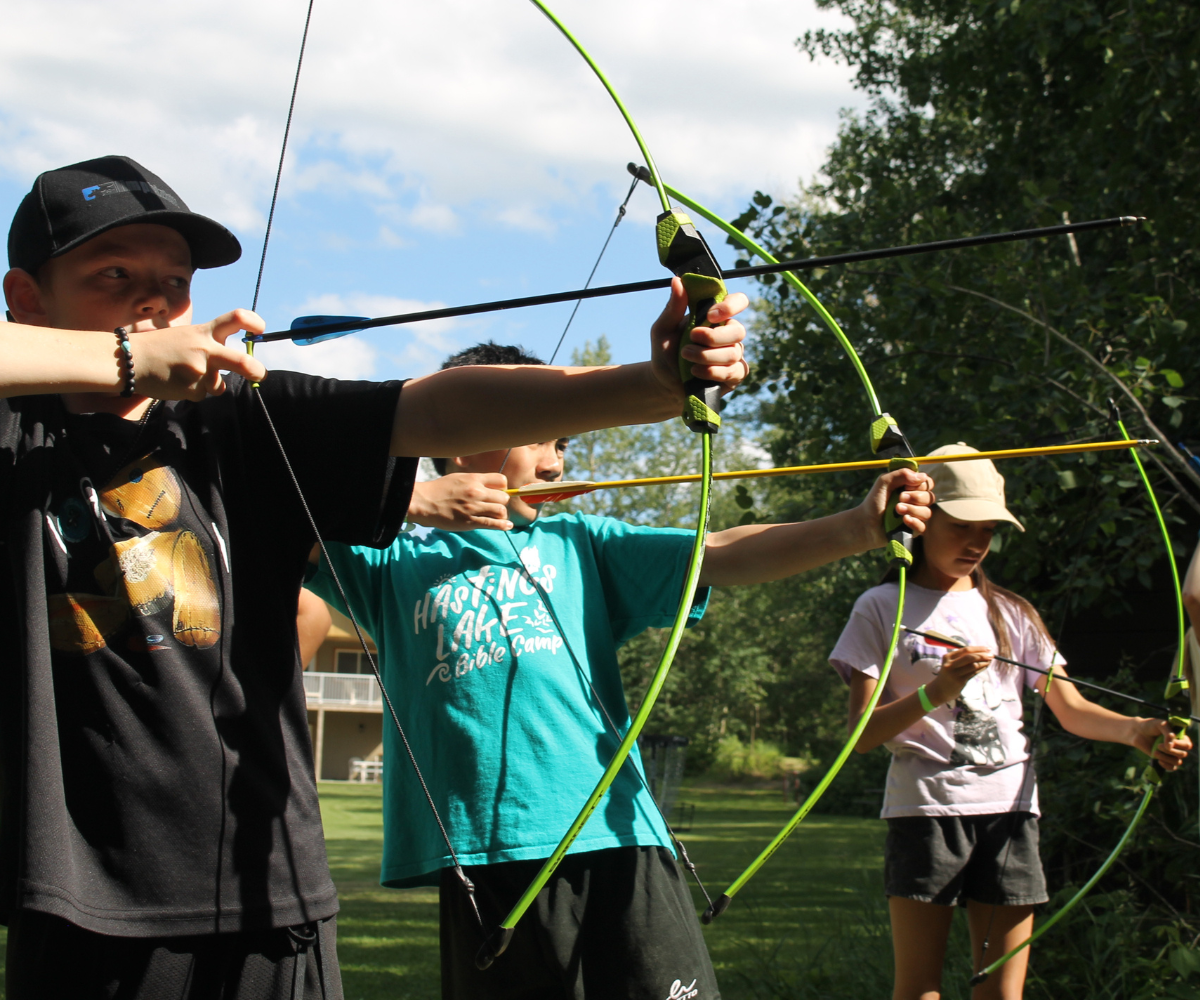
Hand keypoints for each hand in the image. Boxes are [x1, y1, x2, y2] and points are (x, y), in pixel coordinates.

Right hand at [131, 309, 267, 399]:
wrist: (129, 361)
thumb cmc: (161, 347)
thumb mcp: (188, 336)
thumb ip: (211, 343)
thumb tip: (242, 361)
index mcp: (205, 331)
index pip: (236, 318)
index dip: (253, 321)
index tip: (260, 329)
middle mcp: (205, 350)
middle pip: (242, 362)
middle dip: (256, 371)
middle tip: (259, 374)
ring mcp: (199, 372)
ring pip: (219, 385)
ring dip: (208, 383)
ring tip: (184, 373)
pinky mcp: (192, 390)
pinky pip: (203, 395)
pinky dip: (193, 390)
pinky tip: (177, 381)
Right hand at [408, 474, 512, 530]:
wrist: (425, 502)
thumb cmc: (440, 490)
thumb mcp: (459, 478)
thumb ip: (475, 481)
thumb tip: (490, 486)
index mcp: (474, 479)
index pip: (501, 480)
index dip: (502, 487)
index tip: (497, 492)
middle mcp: (476, 492)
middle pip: (504, 497)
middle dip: (502, 502)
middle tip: (494, 506)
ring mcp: (473, 508)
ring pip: (501, 511)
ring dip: (501, 514)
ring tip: (496, 516)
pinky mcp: (470, 522)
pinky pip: (492, 524)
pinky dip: (503, 525)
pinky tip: (507, 526)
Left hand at [649, 278, 747, 399]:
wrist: (663, 382)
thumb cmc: (665, 351)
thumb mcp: (662, 328)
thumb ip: (673, 307)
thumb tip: (678, 281)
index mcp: (715, 317)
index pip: (738, 302)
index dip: (730, 306)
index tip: (710, 315)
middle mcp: (728, 333)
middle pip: (738, 330)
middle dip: (712, 338)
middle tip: (690, 340)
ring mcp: (733, 355)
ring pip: (733, 353)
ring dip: (706, 356)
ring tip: (686, 357)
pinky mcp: (734, 375)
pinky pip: (734, 371)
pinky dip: (712, 372)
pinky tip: (696, 373)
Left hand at [859, 468, 934, 547]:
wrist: (866, 522)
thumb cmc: (874, 501)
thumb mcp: (884, 482)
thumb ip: (901, 474)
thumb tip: (923, 476)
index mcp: (911, 488)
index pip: (927, 483)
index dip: (920, 484)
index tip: (906, 486)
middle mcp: (916, 502)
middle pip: (930, 497)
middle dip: (915, 497)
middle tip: (899, 498)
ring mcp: (915, 516)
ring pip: (927, 512)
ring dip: (912, 509)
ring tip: (897, 509)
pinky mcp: (912, 530)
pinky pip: (922, 527)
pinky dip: (914, 523)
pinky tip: (904, 520)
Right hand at [926, 645, 992, 706]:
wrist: (939, 690)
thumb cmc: (948, 675)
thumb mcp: (951, 664)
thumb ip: (962, 658)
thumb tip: (981, 652)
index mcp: (948, 657)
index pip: (965, 650)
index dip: (978, 648)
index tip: (988, 648)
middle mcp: (950, 664)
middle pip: (969, 657)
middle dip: (982, 655)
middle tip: (992, 655)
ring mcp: (955, 673)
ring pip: (973, 665)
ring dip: (984, 662)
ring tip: (990, 661)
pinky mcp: (960, 681)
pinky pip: (974, 673)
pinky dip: (981, 668)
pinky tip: (985, 666)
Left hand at [1132, 718, 1192, 771]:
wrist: (1137, 732)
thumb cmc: (1150, 726)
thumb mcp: (1160, 725)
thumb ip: (1168, 733)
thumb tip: (1171, 747)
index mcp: (1179, 737)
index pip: (1187, 745)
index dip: (1179, 745)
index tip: (1167, 741)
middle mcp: (1177, 746)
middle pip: (1183, 754)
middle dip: (1170, 751)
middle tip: (1158, 745)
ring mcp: (1171, 754)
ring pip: (1177, 762)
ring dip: (1166, 758)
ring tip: (1155, 752)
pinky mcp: (1164, 759)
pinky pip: (1172, 768)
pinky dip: (1167, 766)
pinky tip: (1159, 761)